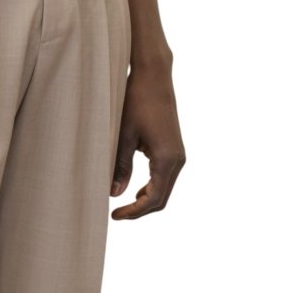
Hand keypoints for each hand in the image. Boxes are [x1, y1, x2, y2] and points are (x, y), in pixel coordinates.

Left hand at [110, 61, 185, 219]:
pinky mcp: (174, 150)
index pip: (153, 199)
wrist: (153, 77)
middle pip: (161, 199)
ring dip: (146, 201)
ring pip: (164, 190)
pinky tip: (136, 191)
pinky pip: (165, 178)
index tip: (114, 215)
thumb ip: (120, 167)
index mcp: (166, 158)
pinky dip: (151, 188)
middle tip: (117, 214)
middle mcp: (177, 159)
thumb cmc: (136, 101)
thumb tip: (114, 194)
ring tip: (123, 206)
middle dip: (140, 210)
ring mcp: (178, 155)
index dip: (134, 212)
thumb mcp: (123, 136)